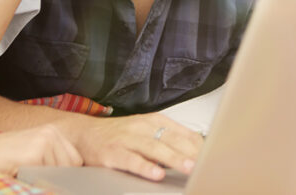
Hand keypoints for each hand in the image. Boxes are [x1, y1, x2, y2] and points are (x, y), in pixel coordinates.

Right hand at [0, 125, 81, 175]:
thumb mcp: (28, 155)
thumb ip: (49, 161)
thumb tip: (72, 180)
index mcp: (52, 132)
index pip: (75, 161)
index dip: (65, 175)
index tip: (51, 180)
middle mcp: (51, 133)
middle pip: (71, 168)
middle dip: (55, 179)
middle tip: (29, 175)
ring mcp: (44, 141)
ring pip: (59, 175)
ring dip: (43, 181)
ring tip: (21, 173)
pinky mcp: (34, 154)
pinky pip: (46, 178)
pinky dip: (33, 183)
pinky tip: (17, 174)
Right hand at [56, 112, 203, 180]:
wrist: (83, 134)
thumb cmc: (119, 135)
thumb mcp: (146, 131)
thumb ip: (169, 140)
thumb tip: (197, 151)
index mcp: (154, 121)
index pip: (183, 133)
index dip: (199, 146)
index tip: (212, 156)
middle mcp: (142, 127)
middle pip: (172, 140)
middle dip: (191, 152)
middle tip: (206, 163)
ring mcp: (127, 139)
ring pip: (155, 148)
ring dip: (174, 158)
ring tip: (188, 168)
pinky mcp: (112, 153)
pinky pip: (131, 160)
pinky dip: (145, 167)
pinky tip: (156, 174)